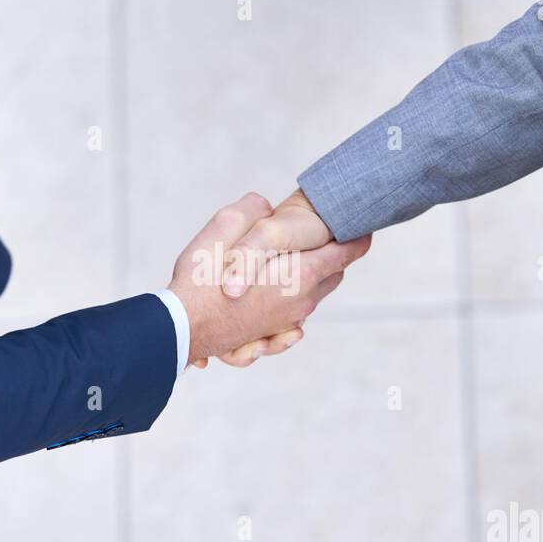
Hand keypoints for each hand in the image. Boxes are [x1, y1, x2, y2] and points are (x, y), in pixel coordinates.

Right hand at [168, 191, 369, 366]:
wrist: (179, 329)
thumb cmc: (200, 280)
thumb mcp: (223, 227)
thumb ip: (252, 210)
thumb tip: (264, 205)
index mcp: (300, 274)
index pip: (347, 251)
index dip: (357, 234)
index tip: (363, 224)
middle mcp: (301, 302)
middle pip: (334, 274)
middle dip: (332, 255)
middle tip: (327, 236)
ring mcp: (287, 323)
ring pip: (314, 296)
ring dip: (310, 278)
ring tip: (296, 261)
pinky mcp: (270, 336)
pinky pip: (295, 318)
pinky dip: (294, 304)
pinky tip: (281, 295)